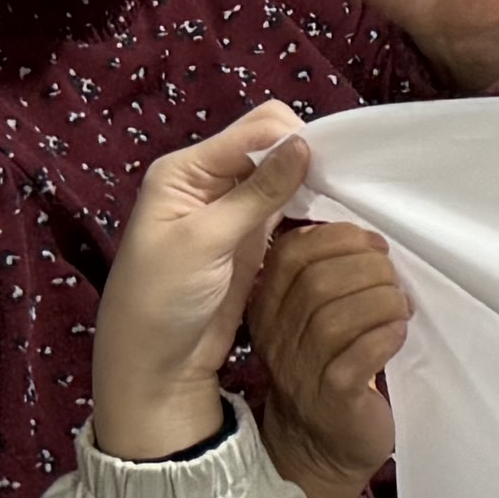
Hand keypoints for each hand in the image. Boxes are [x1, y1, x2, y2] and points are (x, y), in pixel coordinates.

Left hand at [93, 104, 319, 461]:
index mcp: (185, 170)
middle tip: (341, 183)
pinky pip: (286, 207)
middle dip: (305, 157)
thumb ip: (257, 192)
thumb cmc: (162, 300)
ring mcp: (231, 211)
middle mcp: (208, 181)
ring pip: (283, 176)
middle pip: (270, 146)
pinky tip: (329, 216)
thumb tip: (304, 143)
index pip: (253, 130)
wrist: (155, 367)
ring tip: (342, 197)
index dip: (292, 138)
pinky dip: (307, 206)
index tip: (329, 164)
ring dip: (310, 182)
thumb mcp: (206, 241)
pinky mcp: (251, 239)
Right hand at [246, 220, 411, 497]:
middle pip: (318, 281)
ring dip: (383, 300)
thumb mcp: (310, 320)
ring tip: (400, 308)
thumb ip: (326, 277)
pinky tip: (398, 334)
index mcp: (268, 308)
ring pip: (338, 316)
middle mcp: (278, 337)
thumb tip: (369, 241)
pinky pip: (360, 354)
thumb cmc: (326, 371)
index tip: (374, 247)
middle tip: (394, 281)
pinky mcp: (333, 397)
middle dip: (369, 268)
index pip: (290, 253)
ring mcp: (302, 369)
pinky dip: (386, 335)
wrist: (321, 448)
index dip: (339, 238)